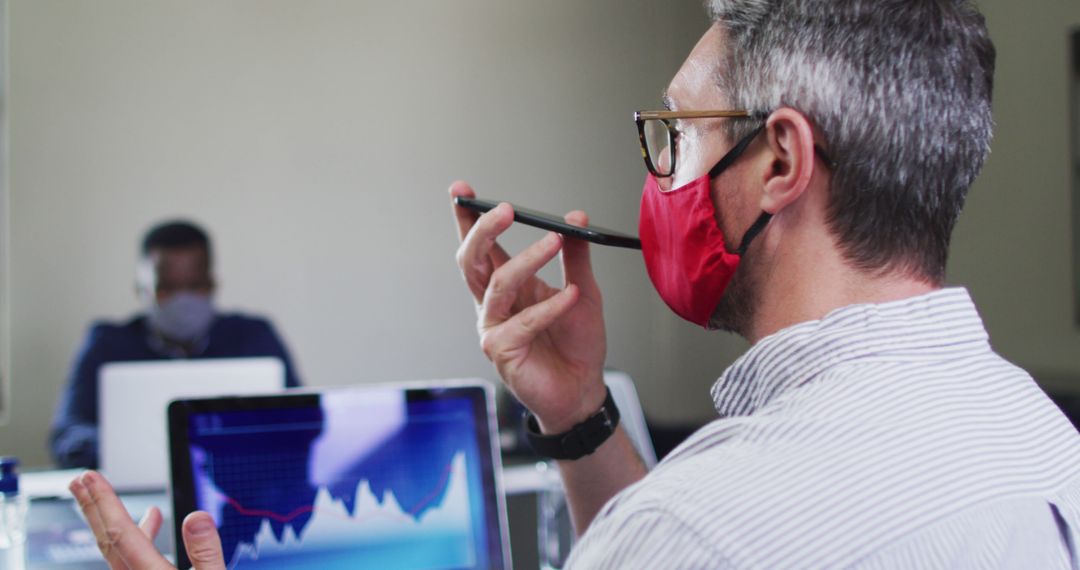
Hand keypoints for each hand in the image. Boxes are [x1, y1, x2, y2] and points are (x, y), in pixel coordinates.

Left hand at [69, 471, 226, 569]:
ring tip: (105, 497)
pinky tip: (154, 521)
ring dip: (112, 520)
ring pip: (117, 551)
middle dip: (93, 508)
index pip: (121, 534)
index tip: (90, 480)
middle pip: (108, 541)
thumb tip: (196, 517)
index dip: (104, 503)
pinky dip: (139, 536)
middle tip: (79, 482)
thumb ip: (206, 552)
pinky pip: (132, 560)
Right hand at [450, 181, 606, 432]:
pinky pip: (522, 323)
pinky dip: (549, 307)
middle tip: (506, 209)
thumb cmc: (576, 342)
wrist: (583, 389)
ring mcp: (493, 327)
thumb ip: (576, 255)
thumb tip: (575, 217)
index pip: (482, 246)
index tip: (462, 190)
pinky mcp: (502, 351)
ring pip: (497, 285)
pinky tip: (570, 296)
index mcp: (506, 284)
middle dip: (483, 231)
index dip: (467, 218)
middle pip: (472, 260)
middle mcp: (493, 304)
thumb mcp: (583, 289)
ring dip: (527, 259)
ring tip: (555, 243)